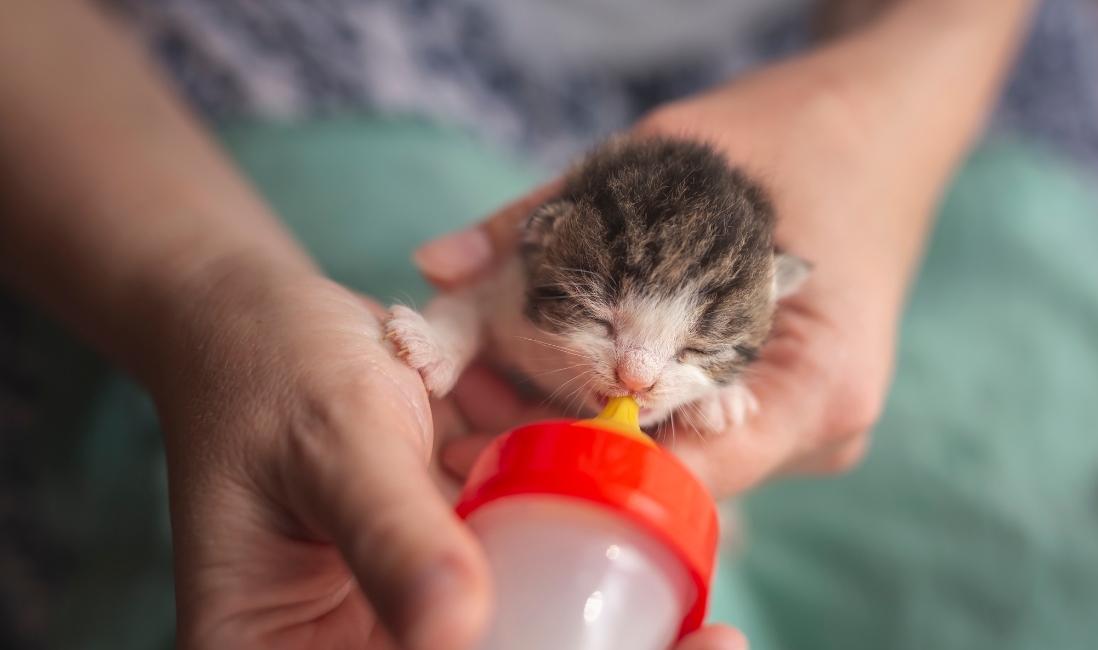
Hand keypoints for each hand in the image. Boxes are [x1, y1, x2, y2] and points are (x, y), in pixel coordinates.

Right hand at [143, 254, 746, 649]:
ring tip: (707, 630)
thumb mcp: (332, 441)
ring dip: (600, 639)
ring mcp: (394, 620)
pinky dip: (585, 587)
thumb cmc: (270, 367)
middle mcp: (335, 648)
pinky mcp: (442, 577)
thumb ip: (391, 533)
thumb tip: (454, 633)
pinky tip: (671, 586)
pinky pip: (518, 598)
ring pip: (510, 643)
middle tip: (705, 643)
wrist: (262, 319)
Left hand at [419, 0, 1032, 497]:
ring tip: (482, 380)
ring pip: (670, 453)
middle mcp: (821, 429)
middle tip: (458, 403)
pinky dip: (616, 402)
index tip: (481, 438)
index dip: (578, 459)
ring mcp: (805, 430)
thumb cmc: (799, 136)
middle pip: (669, 471)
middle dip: (558, 437)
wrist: (885, 129)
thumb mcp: (671, 157)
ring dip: (578, 421)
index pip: (690, 471)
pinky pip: (688, 426)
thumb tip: (435, 268)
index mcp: (822, 382)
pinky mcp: (782, 412)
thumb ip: (553, 218)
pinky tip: (546, 373)